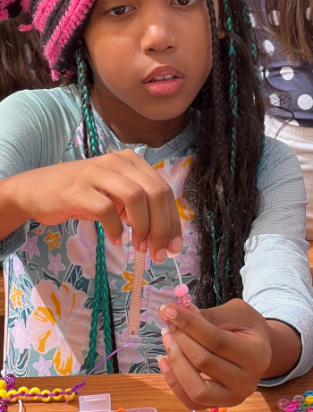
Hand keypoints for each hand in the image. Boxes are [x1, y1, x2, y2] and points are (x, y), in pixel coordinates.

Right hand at [9, 150, 181, 261]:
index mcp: (132, 161)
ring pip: (136, 197)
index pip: (163, 189)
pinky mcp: (78, 189)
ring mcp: (97, 173)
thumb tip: (164, 232)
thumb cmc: (81, 195)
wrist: (36, 190)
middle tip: (159, 252)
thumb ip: (138, 205)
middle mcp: (118, 162)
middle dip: (162, 226)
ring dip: (143, 227)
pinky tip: (116, 240)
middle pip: (155, 192)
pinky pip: (106, 209)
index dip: (173, 220)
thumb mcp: (114, 194)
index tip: (175, 246)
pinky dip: (116, 228)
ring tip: (139, 247)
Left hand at [158, 298, 271, 408]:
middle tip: (168, 320)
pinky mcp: (218, 405)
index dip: (190, 324)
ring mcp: (233, 398)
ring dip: (176, 361)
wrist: (260, 349)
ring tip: (167, 338)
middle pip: (204, 362)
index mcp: (256, 355)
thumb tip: (181, 312)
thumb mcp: (237, 312)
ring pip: (196, 388)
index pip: (216, 340)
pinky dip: (174, 381)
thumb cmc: (248, 327)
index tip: (170, 310)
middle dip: (180, 338)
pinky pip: (190, 401)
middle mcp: (247, 382)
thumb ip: (211, 315)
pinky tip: (165, 359)